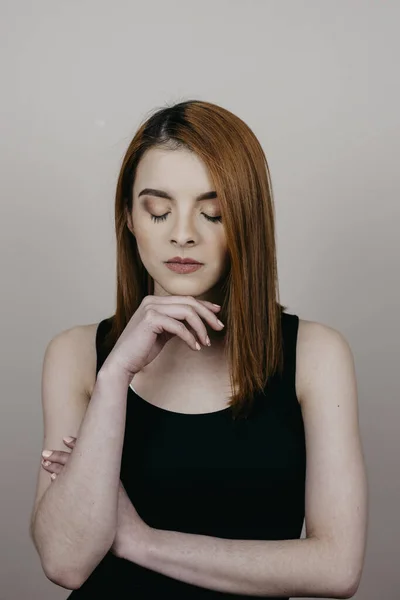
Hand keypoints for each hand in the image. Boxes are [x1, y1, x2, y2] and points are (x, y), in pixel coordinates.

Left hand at [41, 437, 152, 559]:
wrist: (132, 536)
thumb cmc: (126, 518)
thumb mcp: (118, 494)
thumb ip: (108, 483)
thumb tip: (94, 478)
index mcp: (106, 476)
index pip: (88, 456)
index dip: (76, 446)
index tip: (66, 439)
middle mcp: (100, 481)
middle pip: (76, 463)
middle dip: (59, 456)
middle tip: (45, 452)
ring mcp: (94, 493)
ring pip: (70, 474)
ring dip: (56, 466)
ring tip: (44, 462)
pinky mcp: (87, 506)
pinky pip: (70, 490)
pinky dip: (60, 481)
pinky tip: (52, 477)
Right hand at [103, 295, 223, 377]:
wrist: (122, 363)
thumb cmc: (142, 350)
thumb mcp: (163, 333)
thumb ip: (177, 324)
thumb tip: (198, 321)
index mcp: (155, 301)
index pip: (186, 299)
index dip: (204, 306)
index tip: (218, 314)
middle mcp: (152, 300)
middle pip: (189, 302)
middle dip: (208, 315)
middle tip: (219, 327)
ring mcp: (151, 308)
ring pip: (187, 312)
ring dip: (201, 328)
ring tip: (206, 342)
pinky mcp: (151, 319)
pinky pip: (179, 326)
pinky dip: (190, 337)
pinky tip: (195, 347)